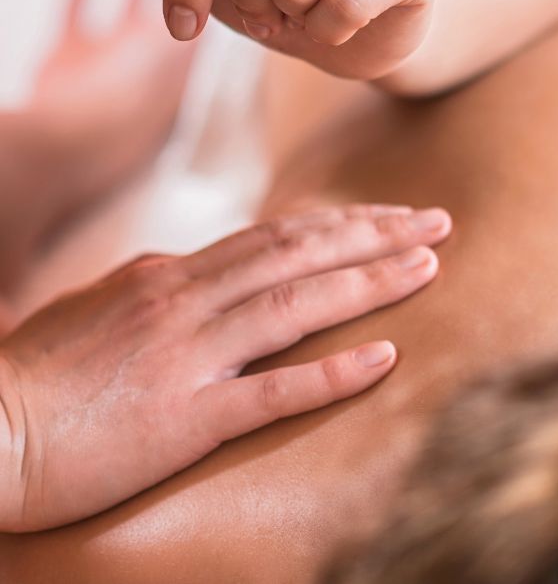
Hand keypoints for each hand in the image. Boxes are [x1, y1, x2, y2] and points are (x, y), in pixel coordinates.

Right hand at [0, 204, 449, 531]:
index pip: (278, 235)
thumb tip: (204, 269)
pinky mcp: (184, 419)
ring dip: (371, 283)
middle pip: (301, 253)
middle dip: (378, 235)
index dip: (345, 224)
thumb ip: (161, 286)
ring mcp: (189, 357)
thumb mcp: (101, 307)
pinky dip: (333, 371)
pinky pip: (272, 391)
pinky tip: (384, 358)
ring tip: (430, 267)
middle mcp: (186, 302)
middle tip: (439, 221)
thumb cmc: (35, 376)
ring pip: (298, 305)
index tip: (396, 217)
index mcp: (170, 275)